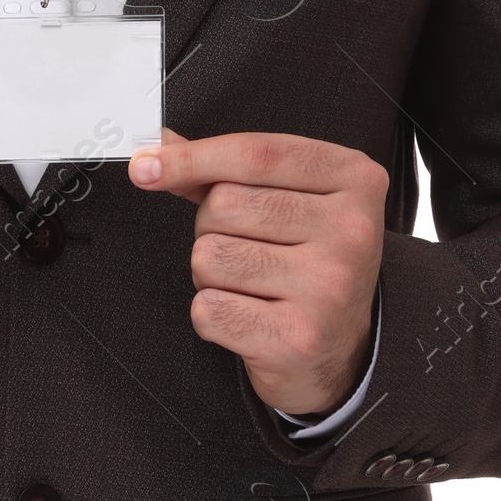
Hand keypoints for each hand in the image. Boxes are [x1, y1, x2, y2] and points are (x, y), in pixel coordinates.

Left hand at [129, 129, 385, 417]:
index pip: (255, 153)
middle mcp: (352, 230)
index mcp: (355, 180)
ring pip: (210, 256)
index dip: (191, 157)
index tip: (146, 166)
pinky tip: (251, 317)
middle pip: (225, 203)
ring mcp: (329, 287)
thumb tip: (160, 149)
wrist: (343, 351)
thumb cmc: (309, 262)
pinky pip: (208, 308)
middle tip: (250, 250)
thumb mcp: (289, 199)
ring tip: (252, 286)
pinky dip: (213, 315)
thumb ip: (226, 170)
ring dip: (211, 274)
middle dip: (212, 227)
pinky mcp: (300, 339)